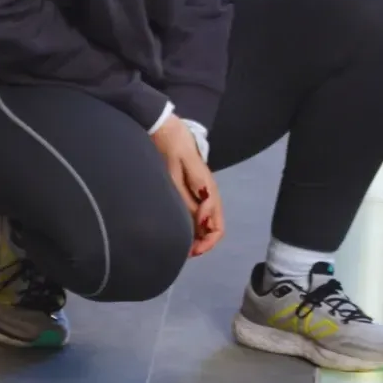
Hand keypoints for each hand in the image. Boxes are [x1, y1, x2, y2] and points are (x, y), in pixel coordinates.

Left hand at [152, 115, 224, 256]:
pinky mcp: (196, 189)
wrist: (166, 129)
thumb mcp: (173, 176)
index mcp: (208, 191)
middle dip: (203, 243)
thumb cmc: (169, 150)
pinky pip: (201, 213)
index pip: (217, 225)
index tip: (190, 251)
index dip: (207, 242)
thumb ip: (186, 200)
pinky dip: (195, 226)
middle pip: (215, 226)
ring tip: (181, 245)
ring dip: (199, 236)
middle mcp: (210, 193)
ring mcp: (204, 191)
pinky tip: (182, 229)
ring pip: (208, 221)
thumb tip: (198, 225)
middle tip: (184, 252)